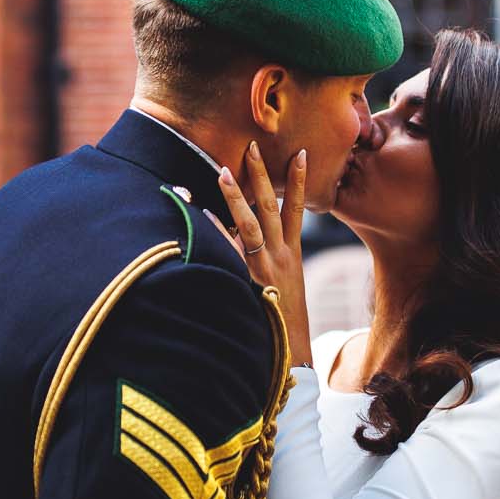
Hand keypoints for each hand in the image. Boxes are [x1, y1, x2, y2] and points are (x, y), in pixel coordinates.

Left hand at [217, 143, 312, 373]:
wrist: (290, 353)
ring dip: (236, 196)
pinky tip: (201, 215)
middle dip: (261, 175)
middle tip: (251, 146)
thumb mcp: (285, 284)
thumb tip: (244, 235)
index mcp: (292, 254)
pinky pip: (230, 251)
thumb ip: (270, 258)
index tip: (298, 152)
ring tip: (222, 171)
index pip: (297, 208)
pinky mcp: (247, 281)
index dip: (298, 180)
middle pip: (271, 207)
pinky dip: (217, 232)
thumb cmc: (283, 319)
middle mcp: (280, 255)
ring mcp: (263, 267)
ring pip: (251, 224)